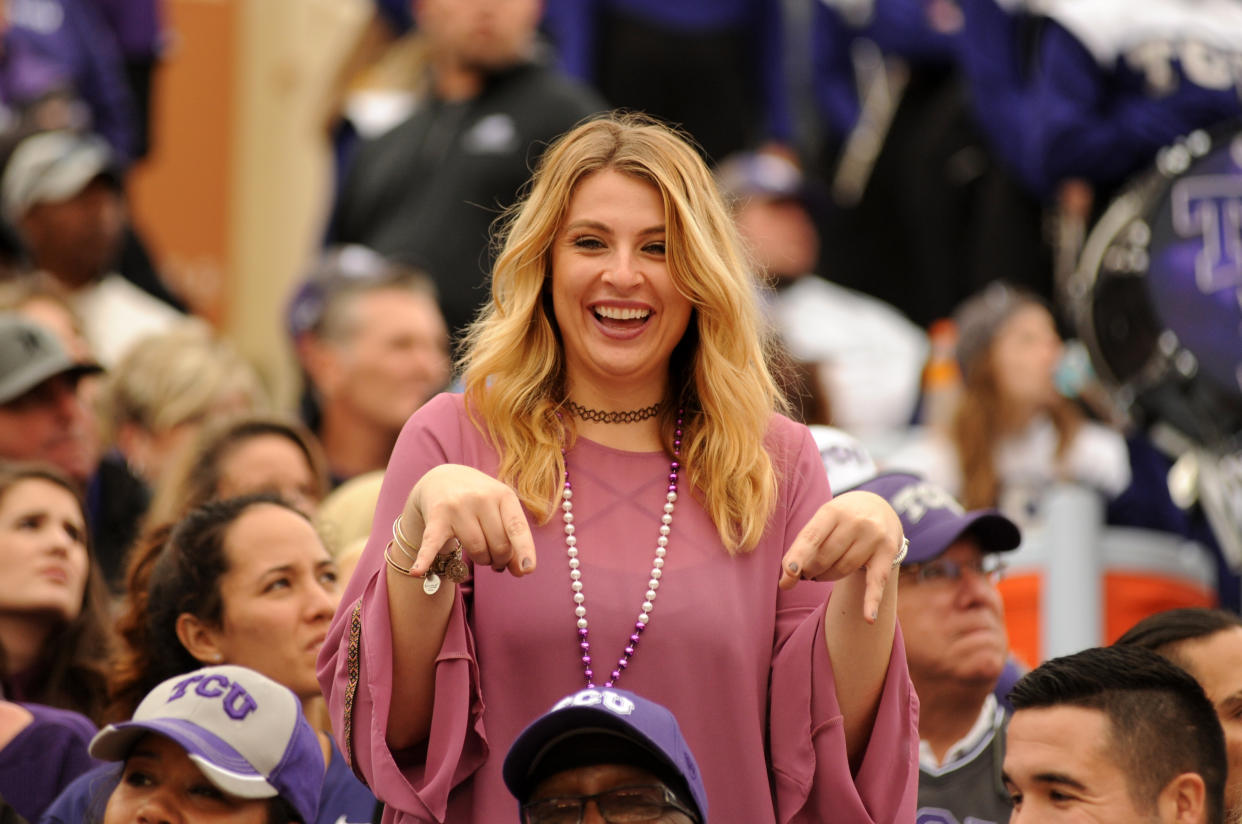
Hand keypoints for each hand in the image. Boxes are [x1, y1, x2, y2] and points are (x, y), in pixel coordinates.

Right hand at [402, 464, 536, 576]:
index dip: (524, 550)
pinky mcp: (436, 517)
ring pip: (476, 550)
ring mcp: (457, 506)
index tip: (527, 570)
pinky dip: (425, 559)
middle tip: (495, 556)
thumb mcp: (502, 510)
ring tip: (481, 555)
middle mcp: (480, 497)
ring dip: (481, 560)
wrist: (443, 479)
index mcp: (503, 494)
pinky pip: (433, 543)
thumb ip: (515, 538)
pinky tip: (418, 572)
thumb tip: (522, 570)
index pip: (516, 527)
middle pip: (498, 545)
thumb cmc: (481, 502)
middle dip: (499, 558)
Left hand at [778, 490, 903, 621]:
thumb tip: (784, 583)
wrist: (880, 507)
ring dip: (828, 577)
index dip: (798, 556)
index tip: (788, 573)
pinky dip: (872, 600)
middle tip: (808, 572)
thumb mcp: (822, 522)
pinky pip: (877, 581)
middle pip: (826, 558)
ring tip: (822, 574)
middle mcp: (856, 521)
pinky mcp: (888, 552)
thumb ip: (802, 548)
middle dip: (811, 570)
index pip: (811, 537)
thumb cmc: (841, 519)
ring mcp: (874, 536)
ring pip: (844, 569)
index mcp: (833, 510)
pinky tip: (869, 618)